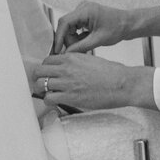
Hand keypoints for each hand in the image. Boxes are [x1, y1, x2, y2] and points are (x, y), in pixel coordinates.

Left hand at [31, 53, 153, 112]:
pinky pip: (48, 98)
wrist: (121, 83)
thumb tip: (67, 68)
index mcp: (71, 57)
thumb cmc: (110, 73)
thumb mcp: (89, 60)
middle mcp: (65, 68)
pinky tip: (55, 102)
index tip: (47, 74)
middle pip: (39, 71)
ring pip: (40, 84)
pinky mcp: (69, 96)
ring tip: (48, 94)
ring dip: (42, 90)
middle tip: (42, 84)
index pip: (47, 60)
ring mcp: (66, 82)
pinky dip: (48, 101)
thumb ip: (75, 62)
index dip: (46, 68)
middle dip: (38, 78)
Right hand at [53, 1, 137, 54]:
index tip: (56, 50)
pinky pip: (75, 27)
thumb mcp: (98, 40)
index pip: (64, 22)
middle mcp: (82, 8)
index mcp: (85, 10)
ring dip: (74, 39)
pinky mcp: (84, 15)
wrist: (128, 24)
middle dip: (68, 40)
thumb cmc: (117, 29)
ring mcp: (82, 11)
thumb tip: (66, 53)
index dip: (59, 37)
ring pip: (70, 28)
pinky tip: (86, 43)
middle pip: (66, 26)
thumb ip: (80, 47)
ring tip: (85, 47)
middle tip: (76, 52)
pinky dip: (78, 37)